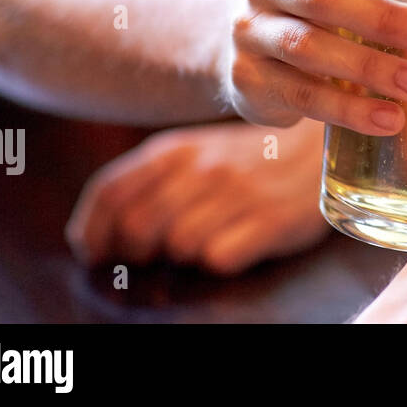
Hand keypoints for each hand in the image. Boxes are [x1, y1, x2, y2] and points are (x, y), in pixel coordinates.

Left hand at [66, 118, 330, 274]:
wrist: (317, 146)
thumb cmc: (244, 159)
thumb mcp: (191, 154)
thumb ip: (144, 184)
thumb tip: (88, 238)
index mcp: (174, 149)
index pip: (109, 193)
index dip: (93, 233)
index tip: (99, 254)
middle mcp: (203, 167)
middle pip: (137, 228)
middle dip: (137, 253)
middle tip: (156, 254)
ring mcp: (239, 192)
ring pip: (178, 246)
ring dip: (183, 257)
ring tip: (205, 242)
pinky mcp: (271, 219)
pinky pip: (220, 258)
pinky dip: (219, 261)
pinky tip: (234, 245)